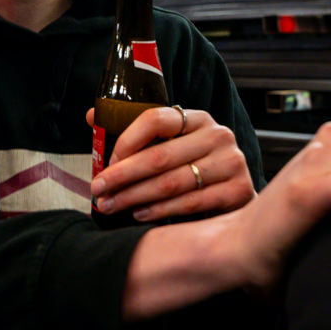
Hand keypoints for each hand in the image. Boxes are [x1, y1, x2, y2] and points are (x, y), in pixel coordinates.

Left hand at [87, 106, 255, 222]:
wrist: (237, 196)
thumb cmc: (195, 168)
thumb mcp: (171, 145)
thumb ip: (136, 133)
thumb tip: (92, 115)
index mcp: (197, 118)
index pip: (155, 119)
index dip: (126, 141)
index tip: (106, 163)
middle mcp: (217, 135)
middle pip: (160, 156)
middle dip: (123, 176)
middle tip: (98, 190)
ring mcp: (231, 162)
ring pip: (172, 182)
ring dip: (135, 196)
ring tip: (112, 205)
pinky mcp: (239, 190)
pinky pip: (191, 203)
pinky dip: (161, 210)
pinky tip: (139, 214)